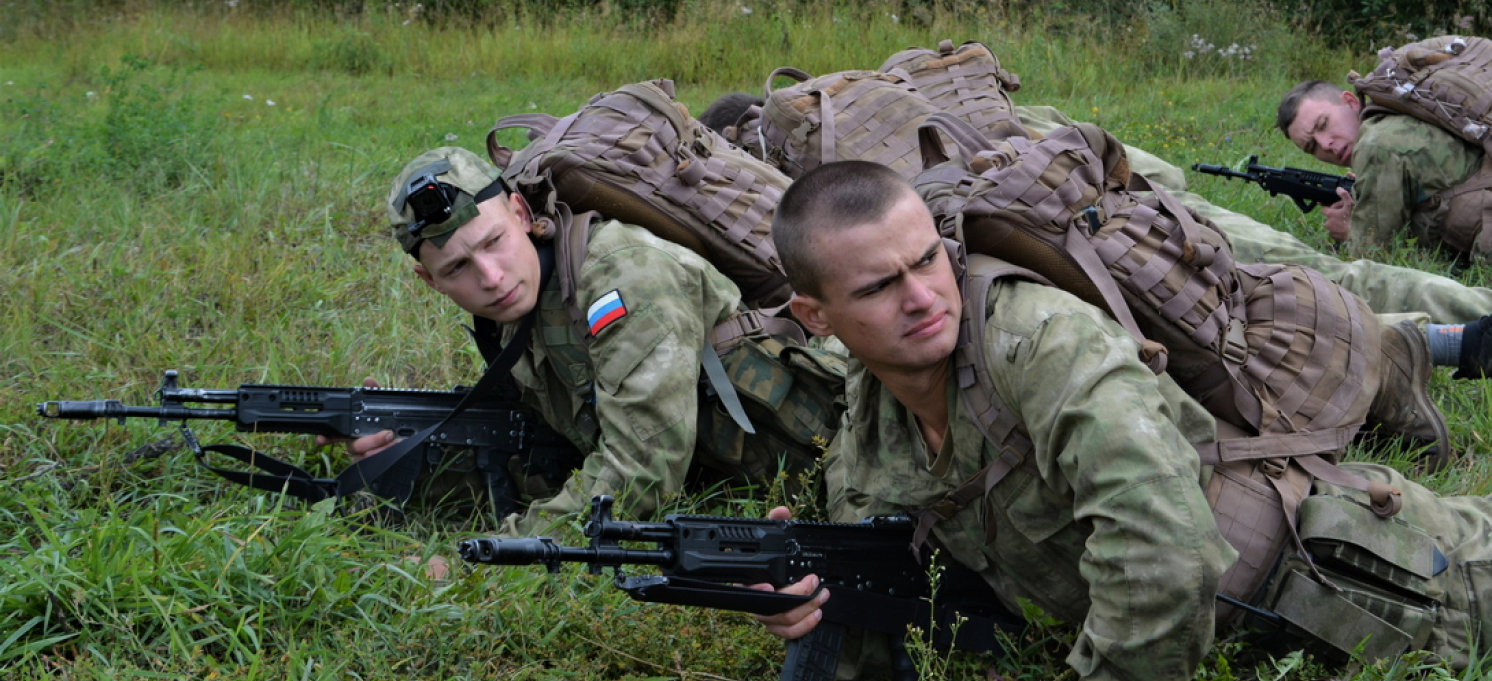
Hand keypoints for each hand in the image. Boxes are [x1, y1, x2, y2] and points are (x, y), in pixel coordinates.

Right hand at [315, 377, 400, 461]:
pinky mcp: (375, 465)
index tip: (321, 439)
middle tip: (388, 433)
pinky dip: (387, 456)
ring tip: (396, 440)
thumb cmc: (392, 420)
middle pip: (354, 447)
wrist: (411, 437)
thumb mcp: (386, 404)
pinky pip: (377, 464)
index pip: (334, 435)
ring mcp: (366, 457)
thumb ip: (376, 392)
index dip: (326, 438)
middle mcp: (357, 445)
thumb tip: (368, 379)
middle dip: (371, 440)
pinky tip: (395, 450)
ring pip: (366, 457)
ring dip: (382, 448)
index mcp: (354, 430)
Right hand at [750, 506, 830, 639]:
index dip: (757, 590)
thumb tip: (781, 511)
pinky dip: (804, 627)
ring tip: (822, 598)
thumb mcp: (775, 539)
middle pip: (771, 608)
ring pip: (783, 623)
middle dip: (797, 596)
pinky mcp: (778, 626)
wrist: (777, 577)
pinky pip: (788, 634)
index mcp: (749, 581)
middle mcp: (756, 601)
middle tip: (814, 583)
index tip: (770, 585)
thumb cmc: (773, 560)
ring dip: (805, 611)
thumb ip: (777, 523)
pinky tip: (817, 615)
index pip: (747, 588)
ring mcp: (767, 616)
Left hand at [1323, 186, 1354, 242]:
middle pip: (1330, 217)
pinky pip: (1335, 232)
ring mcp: (1330, 230)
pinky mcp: (1333, 237)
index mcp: (1329, 214)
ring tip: (1346, 222)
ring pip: (1333, 224)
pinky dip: (1339, 230)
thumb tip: (1338, 188)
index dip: (1332, 207)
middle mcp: (1327, 222)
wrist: (1356, 235)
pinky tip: (1346, 229)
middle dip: (1336, 215)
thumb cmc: (1352, 219)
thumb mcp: (1349, 205)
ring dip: (1337, 222)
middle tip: (1345, 214)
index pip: (1325, 209)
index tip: (1339, 208)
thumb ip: (1344, 196)